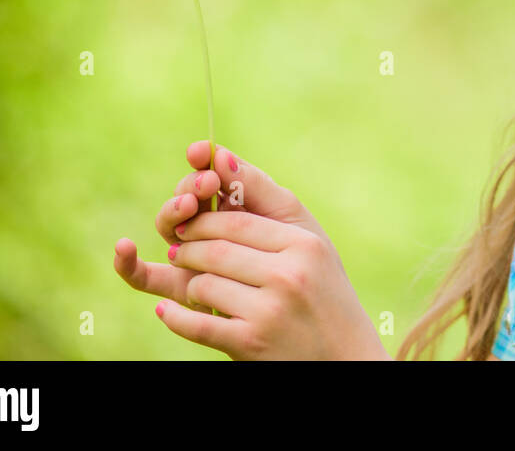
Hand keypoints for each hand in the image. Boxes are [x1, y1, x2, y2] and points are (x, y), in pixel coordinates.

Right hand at [114, 141, 321, 310]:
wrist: (314, 318)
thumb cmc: (303, 263)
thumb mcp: (288, 219)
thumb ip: (256, 187)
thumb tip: (221, 156)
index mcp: (235, 204)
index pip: (211, 176)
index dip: (203, 161)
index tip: (200, 152)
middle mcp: (209, 227)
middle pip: (187, 198)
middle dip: (192, 185)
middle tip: (208, 184)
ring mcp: (191, 257)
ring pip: (168, 228)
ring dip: (172, 212)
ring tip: (189, 206)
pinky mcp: (179, 290)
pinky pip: (145, 278)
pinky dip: (128, 264)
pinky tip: (124, 248)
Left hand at [114, 143, 390, 359]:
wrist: (345, 357)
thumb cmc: (324, 291)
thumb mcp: (310, 242)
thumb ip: (269, 199)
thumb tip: (222, 157)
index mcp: (304, 244)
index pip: (237, 220)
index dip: (204, 218)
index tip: (189, 221)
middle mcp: (289, 274)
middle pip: (215, 249)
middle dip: (188, 247)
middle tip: (178, 248)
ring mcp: (270, 311)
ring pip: (203, 283)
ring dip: (188, 282)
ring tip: (190, 281)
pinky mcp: (251, 343)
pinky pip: (197, 324)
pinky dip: (176, 317)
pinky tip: (169, 311)